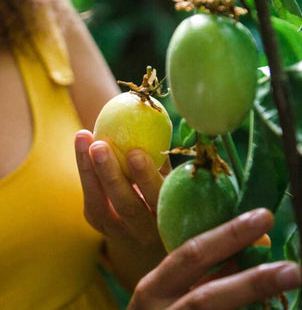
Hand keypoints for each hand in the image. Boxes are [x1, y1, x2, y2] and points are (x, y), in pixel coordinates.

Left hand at [74, 129, 169, 290]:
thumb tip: (158, 121)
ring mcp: (120, 231)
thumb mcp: (166, 179)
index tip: (136, 152)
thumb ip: (162, 159)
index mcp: (168, 215)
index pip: (158, 198)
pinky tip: (82, 146)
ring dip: (90, 171)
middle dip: (111, 175)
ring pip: (101, 205)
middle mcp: (146, 230)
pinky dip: (85, 173)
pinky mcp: (100, 223)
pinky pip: (91, 200)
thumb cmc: (160, 190)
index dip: (147, 177)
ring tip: (83, 137)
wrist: (145, 226)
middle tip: (100, 146)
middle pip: (128, 206)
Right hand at [128, 209, 301, 309]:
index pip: (191, 254)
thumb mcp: (172, 291)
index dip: (229, 235)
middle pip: (207, 298)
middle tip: (293, 269)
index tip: (263, 217)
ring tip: (290, 284)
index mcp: (154, 287)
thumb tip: (248, 249)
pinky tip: (269, 309)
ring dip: (254, 300)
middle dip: (251, 283)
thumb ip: (203, 274)